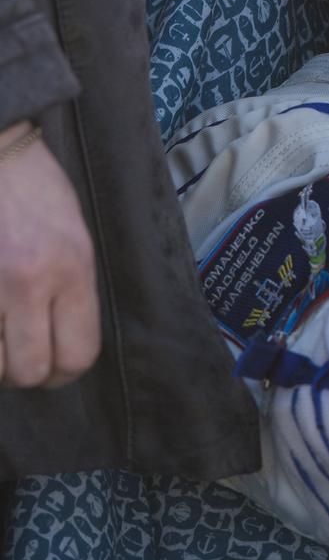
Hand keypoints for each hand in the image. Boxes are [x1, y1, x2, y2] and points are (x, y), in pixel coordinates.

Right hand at [0, 121, 100, 387]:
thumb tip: (60, 344)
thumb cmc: (34, 188)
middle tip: (17, 350)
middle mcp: (30, 280)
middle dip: (24, 370)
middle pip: (31, 370)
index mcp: (72, 266)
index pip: (79, 353)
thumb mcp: (73, 235)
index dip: (65, 369)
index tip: (53, 362)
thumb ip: (70, 289)